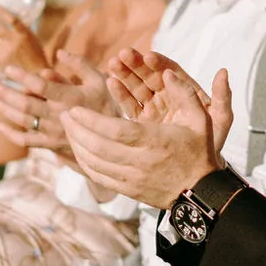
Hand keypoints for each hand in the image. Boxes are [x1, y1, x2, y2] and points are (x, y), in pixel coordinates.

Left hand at [0, 53, 114, 153]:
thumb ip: (79, 65)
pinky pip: (26, 140)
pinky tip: (1, 125)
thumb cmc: (105, 104)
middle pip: (25, 104)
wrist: (113, 140)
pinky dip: (11, 134)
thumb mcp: (99, 80)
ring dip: (3, 109)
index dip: (22, 77)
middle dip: (5, 93)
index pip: (41, 86)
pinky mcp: (51, 144)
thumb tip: (59, 53)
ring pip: (22, 120)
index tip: (8, 69)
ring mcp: (54, 131)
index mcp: (71, 97)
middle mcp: (60, 115)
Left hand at [60, 66, 226, 208]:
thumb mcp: (200, 119)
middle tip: (64, 115)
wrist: (201, 192)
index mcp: (154, 142)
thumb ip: (185, 93)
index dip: (91, 121)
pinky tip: (78, 148)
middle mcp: (140, 162)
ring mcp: (132, 179)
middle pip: (99, 147)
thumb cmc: (198, 151)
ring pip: (95, 163)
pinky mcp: (128, 190)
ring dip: (76, 145)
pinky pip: (99, 177)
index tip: (74, 109)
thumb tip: (167, 73)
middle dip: (77, 130)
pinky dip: (84, 162)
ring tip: (67, 128)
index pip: (115, 131)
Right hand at [106, 49, 232, 153]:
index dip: (159, 63)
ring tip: (112, 64)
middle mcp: (167, 96)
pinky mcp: (141, 122)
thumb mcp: (221, 119)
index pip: (170, 71)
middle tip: (123, 54)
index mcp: (185, 91)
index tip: (148, 57)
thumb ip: (222, 96)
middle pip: (149, 75)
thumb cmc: (212, 142)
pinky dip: (120, 94)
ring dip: (125, 74)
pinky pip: (129, 105)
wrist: (197, 169)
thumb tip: (223, 72)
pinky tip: (111, 83)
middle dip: (136, 64)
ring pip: (137, 86)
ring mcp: (153, 108)